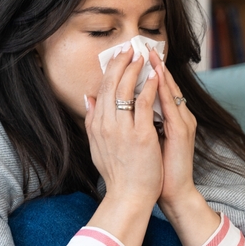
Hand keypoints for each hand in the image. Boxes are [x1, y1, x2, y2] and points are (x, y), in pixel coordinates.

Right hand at [85, 45, 162, 222]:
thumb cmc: (117, 174)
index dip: (110, 70)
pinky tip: (156, 76)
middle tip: (130, 48)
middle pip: (111, 85)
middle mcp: (106, 125)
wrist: (129, 197)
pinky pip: (144, 104)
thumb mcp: (97, 146)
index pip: (101, 90)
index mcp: (96, 126)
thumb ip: (91, 121)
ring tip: (143, 56)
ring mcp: (123, 130)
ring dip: (135, 69)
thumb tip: (87, 98)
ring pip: (126, 90)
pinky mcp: (140, 135)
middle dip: (121, 63)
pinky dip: (150, 87)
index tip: (118, 56)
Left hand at [148, 50, 198, 211]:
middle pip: (165, 85)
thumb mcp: (143, 141)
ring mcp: (183, 123)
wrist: (171, 193)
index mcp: (169, 118)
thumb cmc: (155, 170)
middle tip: (142, 46)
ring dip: (160, 71)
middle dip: (154, 65)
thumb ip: (135, 123)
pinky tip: (156, 78)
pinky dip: (164, 90)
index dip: (146, 72)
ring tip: (151, 54)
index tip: (134, 56)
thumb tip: (117, 107)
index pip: (156, 89)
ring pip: (170, 91)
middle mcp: (179, 117)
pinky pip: (172, 105)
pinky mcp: (182, 132)